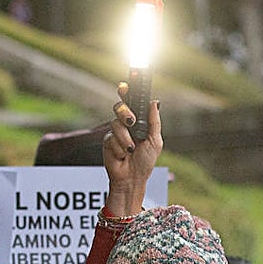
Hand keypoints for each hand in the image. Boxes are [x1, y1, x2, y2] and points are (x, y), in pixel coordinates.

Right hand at [103, 84, 162, 216]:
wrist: (132, 179)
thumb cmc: (145, 162)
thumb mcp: (155, 141)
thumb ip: (153, 121)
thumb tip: (154, 101)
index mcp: (138, 121)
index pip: (132, 101)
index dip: (127, 91)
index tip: (126, 84)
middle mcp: (126, 124)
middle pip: (120, 106)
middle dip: (125, 111)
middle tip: (131, 121)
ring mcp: (115, 132)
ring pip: (116, 124)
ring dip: (125, 138)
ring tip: (130, 149)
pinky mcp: (107, 142)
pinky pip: (111, 138)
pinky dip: (119, 148)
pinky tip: (122, 156)